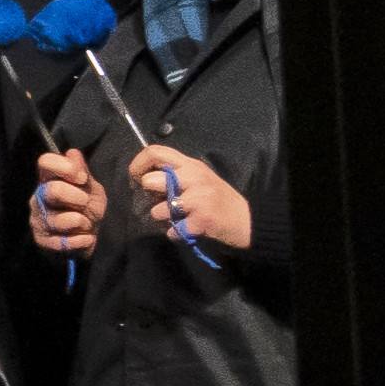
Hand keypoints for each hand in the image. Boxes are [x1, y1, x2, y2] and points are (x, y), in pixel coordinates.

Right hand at [28, 147, 108, 254]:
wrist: (85, 238)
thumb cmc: (86, 209)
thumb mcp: (90, 188)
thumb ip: (82, 172)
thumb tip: (72, 153)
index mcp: (49, 179)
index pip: (45, 162)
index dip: (64, 167)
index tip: (81, 178)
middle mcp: (39, 197)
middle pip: (52, 190)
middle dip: (76, 197)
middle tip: (85, 202)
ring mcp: (38, 219)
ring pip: (57, 219)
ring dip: (80, 221)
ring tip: (86, 223)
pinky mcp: (42, 240)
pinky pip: (62, 241)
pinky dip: (80, 239)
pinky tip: (86, 237)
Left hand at [134, 149, 254, 254]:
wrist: (248, 221)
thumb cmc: (218, 200)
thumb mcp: (198, 179)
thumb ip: (175, 175)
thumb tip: (146, 178)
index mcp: (191, 164)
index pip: (154, 151)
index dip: (138, 165)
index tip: (136, 178)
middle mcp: (194, 176)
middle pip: (151, 180)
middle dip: (149, 195)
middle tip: (160, 201)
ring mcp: (199, 197)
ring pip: (159, 210)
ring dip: (163, 218)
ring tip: (178, 217)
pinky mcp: (203, 218)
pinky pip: (174, 230)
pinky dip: (177, 234)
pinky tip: (188, 229)